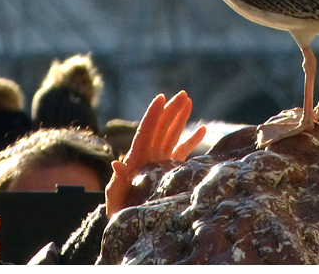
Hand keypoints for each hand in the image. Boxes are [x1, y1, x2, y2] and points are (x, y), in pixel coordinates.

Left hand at [104, 91, 205, 217]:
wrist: (129, 225)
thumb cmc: (119, 212)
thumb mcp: (115, 198)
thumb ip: (117, 182)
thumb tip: (115, 163)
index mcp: (137, 159)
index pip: (145, 131)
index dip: (153, 114)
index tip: (160, 98)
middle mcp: (149, 155)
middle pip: (161, 128)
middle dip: (171, 110)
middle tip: (183, 94)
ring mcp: (160, 161)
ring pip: (171, 134)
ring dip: (180, 118)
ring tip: (188, 102)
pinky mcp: (169, 169)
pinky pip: (182, 151)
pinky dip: (192, 140)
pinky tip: (203, 130)